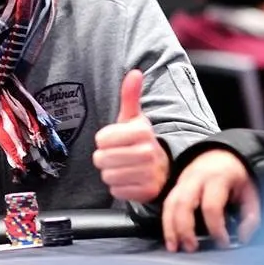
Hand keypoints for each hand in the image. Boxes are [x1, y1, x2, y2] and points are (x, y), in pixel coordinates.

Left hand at [93, 70, 169, 202]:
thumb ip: (130, 96)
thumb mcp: (134, 118)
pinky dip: (119, 187)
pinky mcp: (146, 192)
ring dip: (111, 173)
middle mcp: (148, 152)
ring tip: (124, 166)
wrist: (162, 167)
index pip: (101, 139)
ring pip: (107, 175)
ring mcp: (148, 173)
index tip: (116, 140)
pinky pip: (116, 190)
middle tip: (119, 155)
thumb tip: (134, 73)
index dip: (104, 140)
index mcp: (142, 131)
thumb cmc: (140, 141)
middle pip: (101, 159)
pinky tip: (129, 179)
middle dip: (106, 158)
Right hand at [162, 149, 260, 252]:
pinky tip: (170, 239)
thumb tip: (243, 238)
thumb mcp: (251, 192)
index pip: (211, 206)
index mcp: (218, 178)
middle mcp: (196, 178)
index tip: (222, 243)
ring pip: (170, 204)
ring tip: (174, 248)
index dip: (216, 228)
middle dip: (185, 228)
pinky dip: (166, 223)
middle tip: (191, 248)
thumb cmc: (237, 176)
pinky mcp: (175, 186)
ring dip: (170, 228)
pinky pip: (166, 204)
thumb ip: (251, 216)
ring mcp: (182, 181)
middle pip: (184, 204)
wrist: (221, 154)